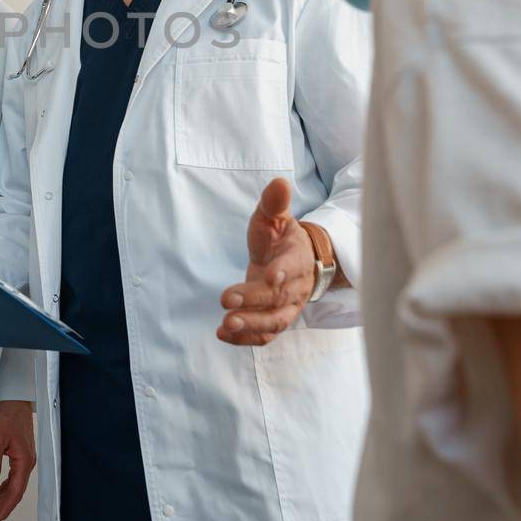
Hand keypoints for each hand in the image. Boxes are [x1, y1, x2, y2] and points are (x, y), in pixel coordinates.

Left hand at [0, 400, 35, 520]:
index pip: (14, 492)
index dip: (3, 508)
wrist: (15, 400)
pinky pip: (14, 478)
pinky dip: (4, 489)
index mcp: (24, 462)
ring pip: (14, 487)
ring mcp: (25, 460)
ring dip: (2, 500)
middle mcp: (27, 464)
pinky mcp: (20, 456)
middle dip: (2, 509)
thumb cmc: (7, 416)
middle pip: (15, 493)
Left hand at [217, 177, 314, 345]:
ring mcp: (287, 307)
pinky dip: (246, 339)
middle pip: (277, 297)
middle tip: (226, 299)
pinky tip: (222, 334)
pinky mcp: (276, 320)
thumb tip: (279, 181)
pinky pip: (265, 335)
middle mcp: (295, 286)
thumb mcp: (276, 217)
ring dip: (250, 325)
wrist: (298, 262)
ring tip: (226, 324)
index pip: (292, 266)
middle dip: (253, 300)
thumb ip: (274, 203)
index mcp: (296, 257)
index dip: (282, 272)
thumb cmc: (281, 237)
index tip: (268, 275)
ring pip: (274, 322)